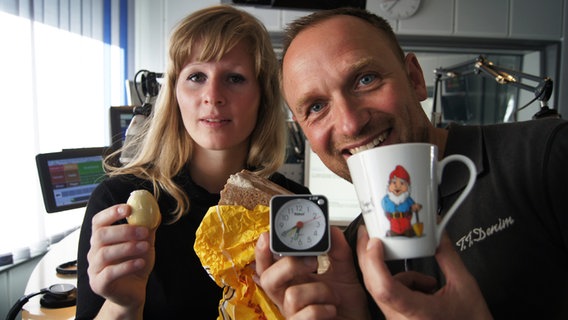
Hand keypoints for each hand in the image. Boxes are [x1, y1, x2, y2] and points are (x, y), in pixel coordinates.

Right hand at [87, 204, 156, 316]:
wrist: (134, 292)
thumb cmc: (136, 264)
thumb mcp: (145, 244)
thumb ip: (147, 228)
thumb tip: (156, 212)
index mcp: (101, 239)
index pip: (98, 221)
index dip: (111, 212)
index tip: (128, 208)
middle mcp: (93, 252)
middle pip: (100, 235)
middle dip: (124, 231)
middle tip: (144, 231)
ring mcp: (94, 269)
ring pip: (105, 254)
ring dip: (128, 247)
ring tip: (146, 246)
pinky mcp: (99, 284)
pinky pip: (110, 273)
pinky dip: (127, 265)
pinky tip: (141, 262)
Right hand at [255, 227, 370, 319]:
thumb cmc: (348, 304)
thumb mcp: (345, 272)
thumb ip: (338, 250)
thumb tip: (331, 230)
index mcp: (293, 279)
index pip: (268, 264)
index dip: (262, 252)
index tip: (267, 236)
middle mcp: (288, 296)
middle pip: (266, 278)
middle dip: (288, 265)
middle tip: (312, 261)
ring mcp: (293, 313)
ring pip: (292, 295)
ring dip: (320, 291)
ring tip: (334, 296)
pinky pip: (306, 314)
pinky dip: (323, 309)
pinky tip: (332, 310)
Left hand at [356, 226, 492, 319]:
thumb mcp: (464, 286)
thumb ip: (447, 256)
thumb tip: (437, 233)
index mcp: (417, 313)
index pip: (385, 288)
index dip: (374, 263)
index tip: (375, 242)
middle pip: (374, 286)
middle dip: (371, 258)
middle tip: (372, 236)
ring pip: (381, 289)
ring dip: (399, 276)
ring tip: (429, 283)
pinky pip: (390, 296)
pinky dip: (404, 286)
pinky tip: (426, 290)